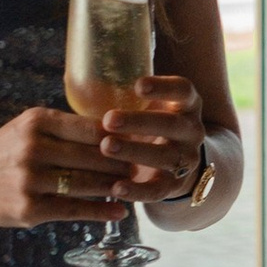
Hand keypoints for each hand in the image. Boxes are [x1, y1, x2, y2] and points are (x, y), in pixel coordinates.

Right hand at [0, 106, 128, 227]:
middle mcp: (34, 148)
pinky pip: (75, 210)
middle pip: (94, 156)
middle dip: (123, 163)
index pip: (92, 127)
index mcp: (37, 122)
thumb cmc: (4, 151)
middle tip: (144, 166)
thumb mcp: (29, 127)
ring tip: (133, 187)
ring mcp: (31, 180)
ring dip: (116, 187)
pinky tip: (119, 211)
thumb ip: (66, 128)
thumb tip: (115, 132)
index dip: (120, 136)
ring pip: (88, 184)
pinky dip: (101, 211)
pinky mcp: (30, 209)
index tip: (140, 140)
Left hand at [100, 71, 205, 207]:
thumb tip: (74, 75)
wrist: (179, 163)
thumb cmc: (150, 124)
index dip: (163, 88)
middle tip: (109, 119)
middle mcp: (191, 131)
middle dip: (140, 121)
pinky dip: (137, 191)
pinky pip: (157, 191)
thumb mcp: (149, 106)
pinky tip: (116, 187)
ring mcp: (185, 160)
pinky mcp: (173, 186)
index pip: (183, 90)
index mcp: (186, 105)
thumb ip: (125, 95)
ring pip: (164, 157)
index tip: (138, 85)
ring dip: (135, 152)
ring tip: (106, 147)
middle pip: (171, 124)